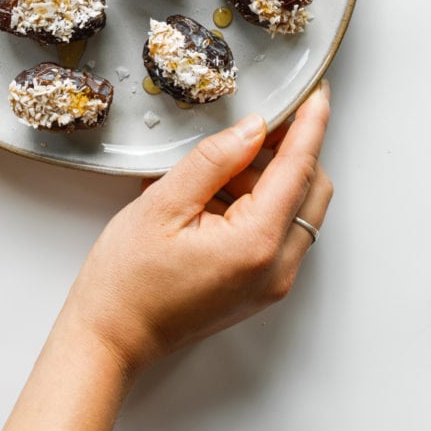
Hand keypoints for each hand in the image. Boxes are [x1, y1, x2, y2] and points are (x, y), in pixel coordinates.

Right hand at [0, 86, 331, 430]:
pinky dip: (258, 204)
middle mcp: (277, 267)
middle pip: (311, 189)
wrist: (112, 338)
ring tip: (210, 172)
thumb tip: (253, 128)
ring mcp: (272, 282)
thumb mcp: (163, 204)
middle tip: (255, 124)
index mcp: (256, 243)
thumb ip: (214, 160)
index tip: (317, 91)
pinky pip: (278, 232)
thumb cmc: (127, 279)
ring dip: (268, 178)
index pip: (299, 168)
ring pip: (296, 210)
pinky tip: (212, 197)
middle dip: (289, 150)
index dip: (311, 124)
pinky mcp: (260, 287)